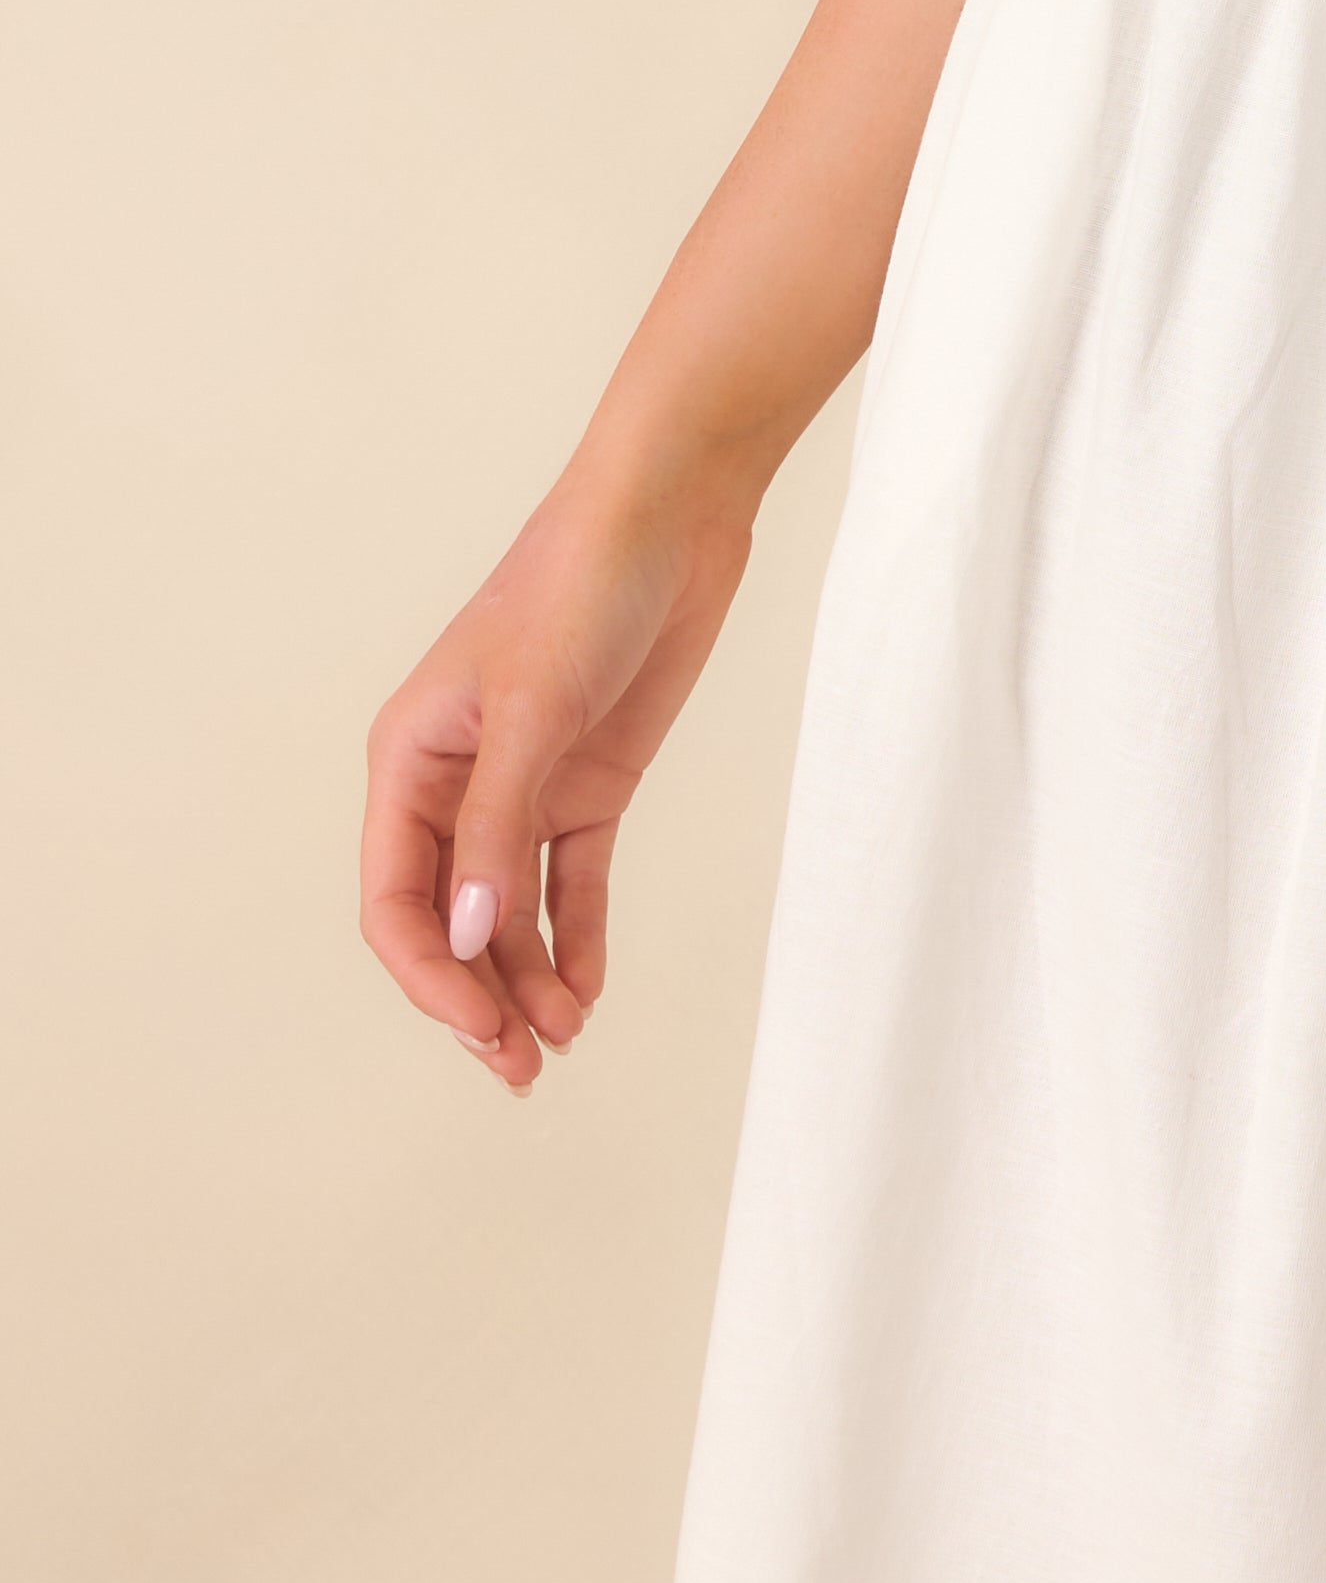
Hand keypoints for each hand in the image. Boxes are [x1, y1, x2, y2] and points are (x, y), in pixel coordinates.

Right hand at [360, 454, 759, 1094]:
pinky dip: (576, 939)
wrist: (673, 511)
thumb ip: (501, 827)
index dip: (430, 972)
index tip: (481, 1025)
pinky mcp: (590, 783)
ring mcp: (526, 786)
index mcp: (410, 760)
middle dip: (478, 998)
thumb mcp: (535, 706)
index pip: (394, 898)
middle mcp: (457, 783)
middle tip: (521, 1071)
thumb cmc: (582, 583)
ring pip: (510, 913)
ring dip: (528, 982)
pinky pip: (571, 883)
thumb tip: (471, 937)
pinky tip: (587, 993)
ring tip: (562, 1046)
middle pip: (450, 919)